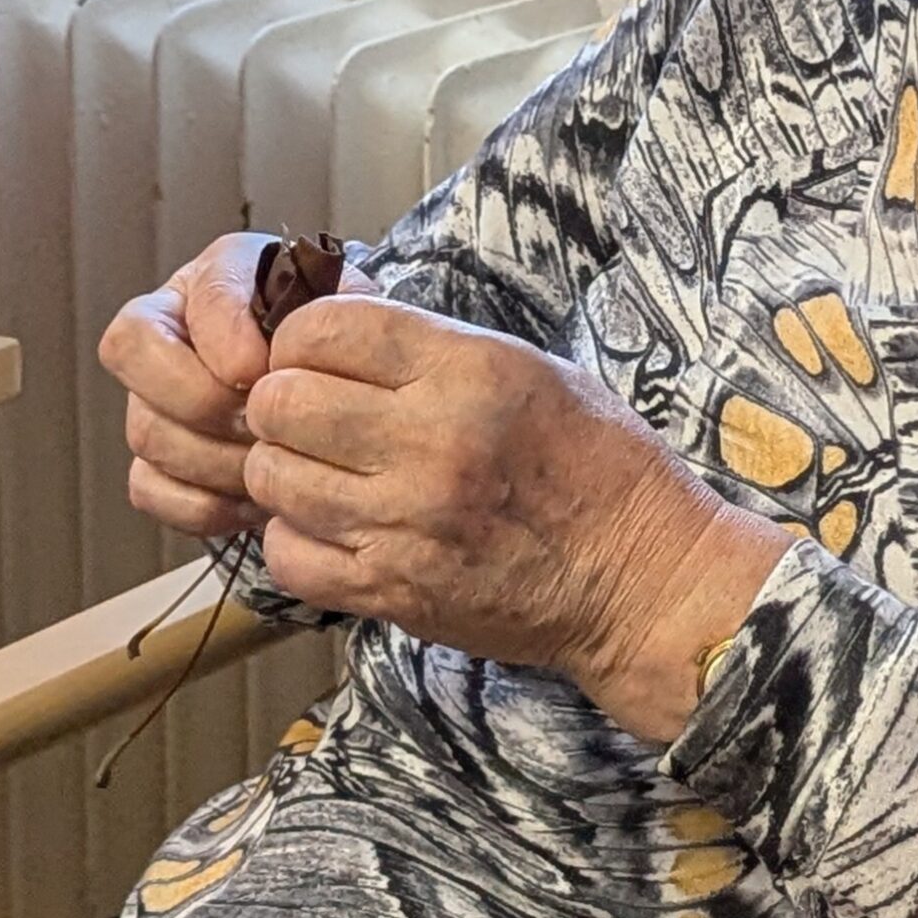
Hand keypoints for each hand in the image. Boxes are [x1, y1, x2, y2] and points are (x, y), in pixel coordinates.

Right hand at [99, 231, 380, 539]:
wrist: (360, 390)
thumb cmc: (354, 345)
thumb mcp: (351, 308)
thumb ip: (322, 315)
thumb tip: (268, 367)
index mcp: (218, 277)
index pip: (183, 293)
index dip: (219, 335)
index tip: (264, 367)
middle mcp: (173, 331)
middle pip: (135, 357)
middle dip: (203, 400)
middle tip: (262, 423)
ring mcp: (155, 399)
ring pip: (146, 430)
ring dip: (214, 458)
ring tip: (273, 462)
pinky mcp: (159, 461)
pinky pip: (150, 488)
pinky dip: (202, 503)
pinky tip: (252, 502)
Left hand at [242, 297, 789, 741]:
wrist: (644, 581)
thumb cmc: (601, 467)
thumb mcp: (535, 371)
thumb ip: (435, 349)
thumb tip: (341, 325)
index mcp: (470, 374)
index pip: (322, 330)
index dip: (303, 337)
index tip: (320, 356)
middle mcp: (431, 444)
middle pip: (280, 403)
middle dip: (284, 404)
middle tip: (315, 417)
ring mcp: (406, 524)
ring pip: (272, 478)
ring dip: (288, 471)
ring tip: (327, 474)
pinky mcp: (394, 592)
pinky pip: (289, 555)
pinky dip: (299, 539)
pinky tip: (335, 529)